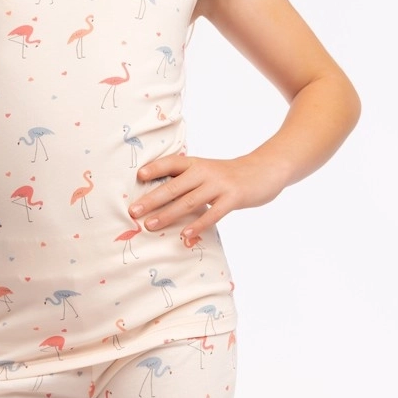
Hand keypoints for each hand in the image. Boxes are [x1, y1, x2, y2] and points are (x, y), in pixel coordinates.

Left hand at [128, 153, 284, 237]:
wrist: (264, 169)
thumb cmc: (228, 175)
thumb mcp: (206, 171)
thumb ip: (187, 181)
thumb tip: (158, 199)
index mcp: (195, 163)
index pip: (171, 163)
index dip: (155, 168)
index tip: (138, 177)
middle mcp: (204, 171)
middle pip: (174, 186)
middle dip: (152, 199)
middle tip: (133, 211)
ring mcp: (219, 184)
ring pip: (189, 201)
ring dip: (168, 214)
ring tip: (150, 225)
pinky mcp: (233, 197)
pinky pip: (213, 213)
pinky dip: (198, 225)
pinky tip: (186, 235)